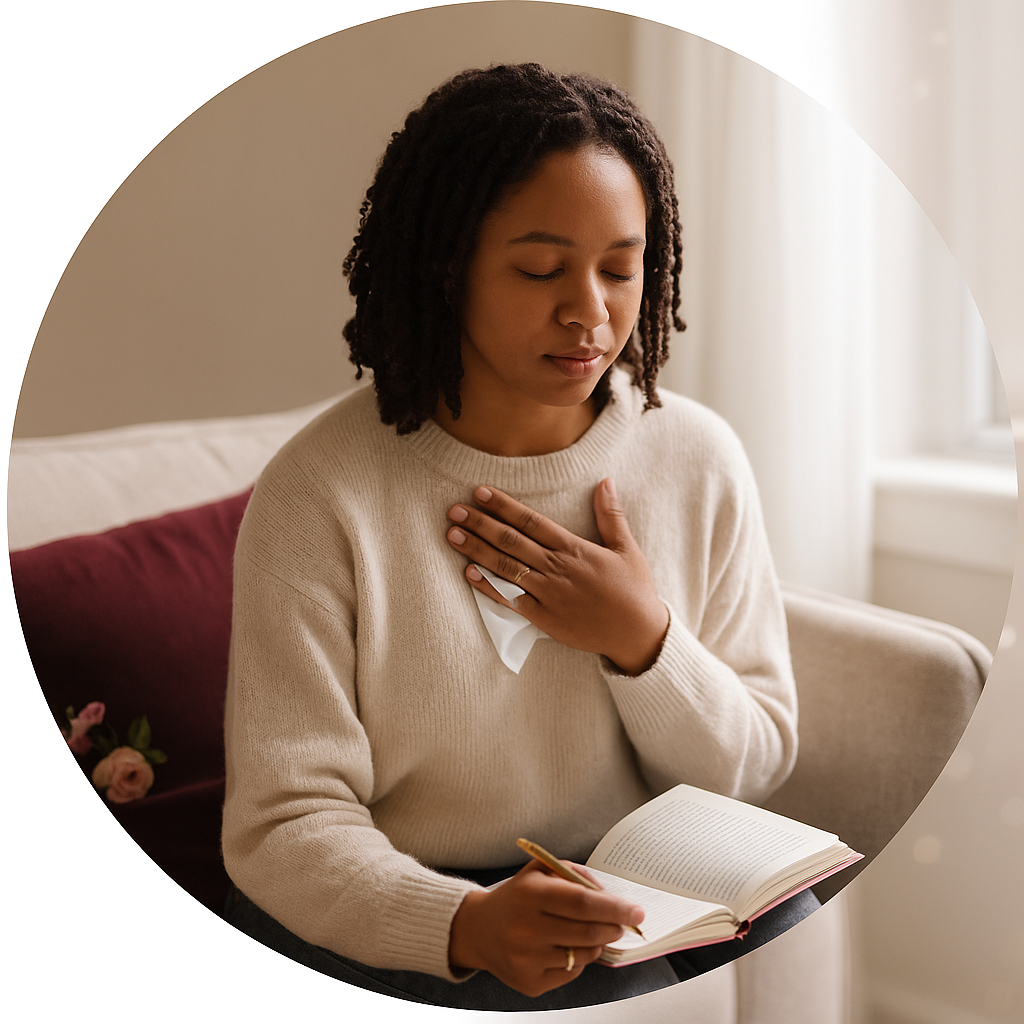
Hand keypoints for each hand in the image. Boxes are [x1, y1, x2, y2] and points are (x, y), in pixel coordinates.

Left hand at [446, 479, 668, 674]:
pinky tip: (468, 572)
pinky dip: (488, 586)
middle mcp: (557, 568)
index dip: (503, 505)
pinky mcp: (544, 618)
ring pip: (505, 567)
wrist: (637, 633)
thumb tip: (605, 481)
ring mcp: (548, 594)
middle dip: (480, 523)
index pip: (531, 521)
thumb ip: (611, 515)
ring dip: (476, 549)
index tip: (480, 492)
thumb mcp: (627, 548)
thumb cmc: (633, 590)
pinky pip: (510, 599)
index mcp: (574, 548)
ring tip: (452, 535)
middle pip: (511, 541)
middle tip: (454, 510)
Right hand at [448, 859, 643, 995]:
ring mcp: (527, 960)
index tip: (636, 911)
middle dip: (614, 927)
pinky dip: (578, 959)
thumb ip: (574, 874)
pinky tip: (564, 947)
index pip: (583, 902)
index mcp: (530, 894)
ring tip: (589, 932)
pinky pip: (572, 973)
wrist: (479, 930)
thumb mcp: (539, 871)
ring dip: (597, 943)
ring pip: (584, 955)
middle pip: (588, 932)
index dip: (615, 907)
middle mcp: (526, 929)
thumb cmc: (517, 897)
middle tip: (623, 923)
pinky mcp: (530, 983)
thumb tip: (610, 896)